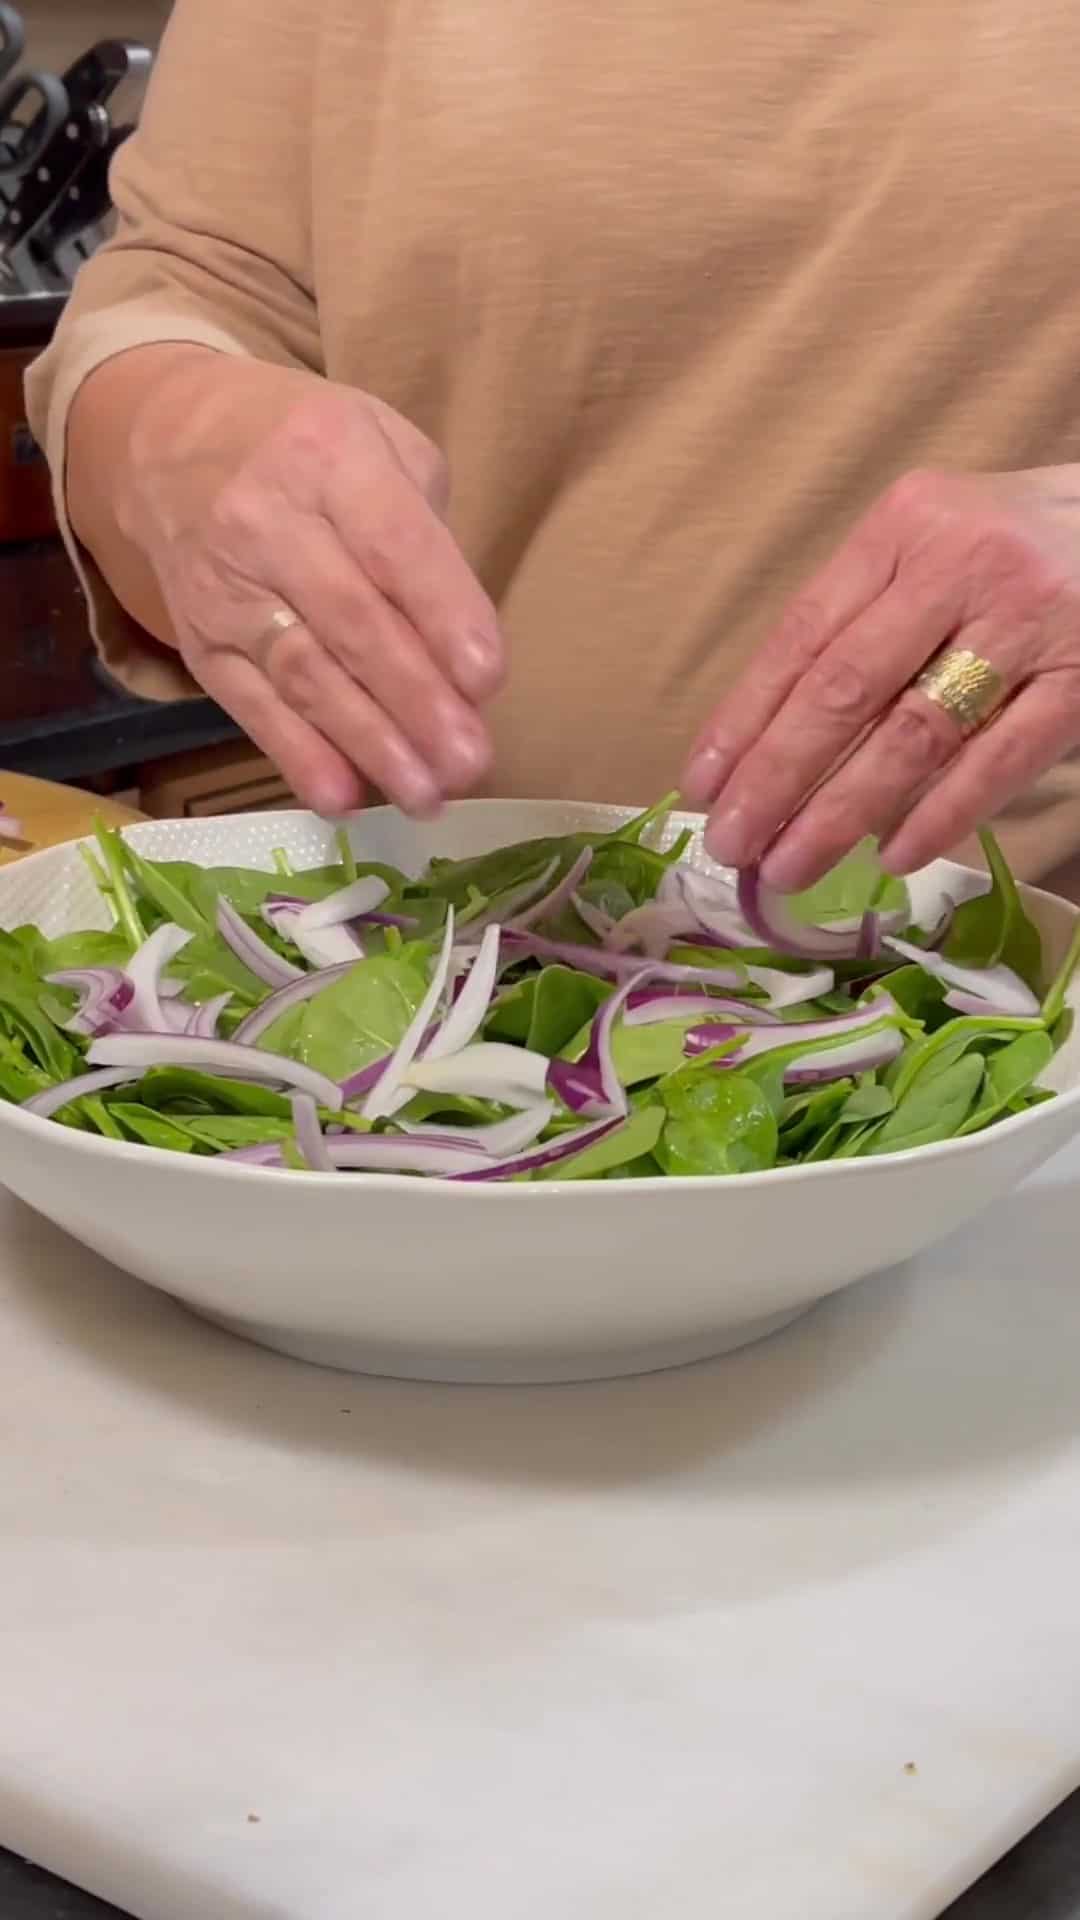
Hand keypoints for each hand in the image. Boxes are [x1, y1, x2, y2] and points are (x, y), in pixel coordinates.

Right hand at [113, 350, 502, 817]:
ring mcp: (225, 587)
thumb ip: (428, 534)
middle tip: (469, 760)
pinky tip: (345, 797)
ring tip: (426, 795)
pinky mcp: (200, 642)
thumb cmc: (307, 450)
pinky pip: (250, 706)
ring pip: (303, 673)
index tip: (488, 679)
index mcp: (331, 456)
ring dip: (369, 743)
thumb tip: (462, 651)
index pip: (393, 544)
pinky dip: (298, 756)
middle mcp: (268, 520)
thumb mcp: (383, 445)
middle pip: (350, 621)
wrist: (167, 444)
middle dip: (416, 700)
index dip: (442, 615)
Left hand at [681, 468, 1079, 885]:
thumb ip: (863, 617)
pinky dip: (942, 814)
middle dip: (776, 777)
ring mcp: (1027, 622)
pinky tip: (894, 857)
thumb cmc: (1018, 544)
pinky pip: (1000, 760)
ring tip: (789, 865)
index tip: (703, 785)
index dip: (745, 717)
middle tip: (732, 845)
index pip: (803, 635)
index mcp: (904, 526)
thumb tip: (771, 741)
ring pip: (914, 734)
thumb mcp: (933, 545)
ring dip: (842, 811)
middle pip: (845, 689)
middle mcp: (961, 565)